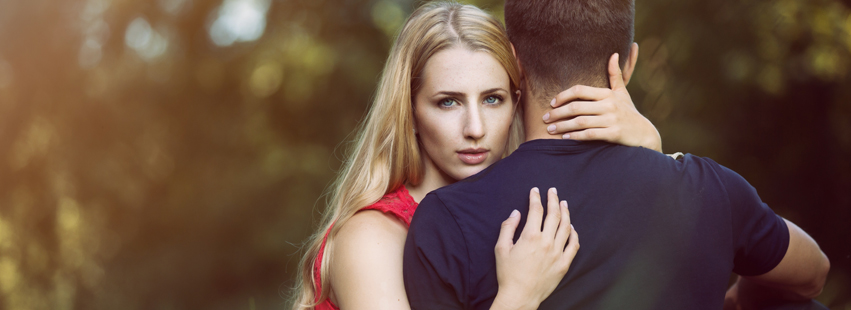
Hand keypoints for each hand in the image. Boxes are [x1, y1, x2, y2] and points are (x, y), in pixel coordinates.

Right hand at [491, 187, 578, 309]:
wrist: (520, 296)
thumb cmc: (508, 273)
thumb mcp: (501, 248)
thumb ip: (508, 228)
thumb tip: (516, 213)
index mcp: (530, 236)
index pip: (536, 210)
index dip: (536, 198)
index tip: (536, 191)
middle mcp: (546, 242)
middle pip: (554, 215)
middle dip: (553, 200)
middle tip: (553, 191)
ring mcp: (557, 253)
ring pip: (566, 227)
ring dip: (565, 213)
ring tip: (563, 204)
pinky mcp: (563, 264)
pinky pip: (573, 245)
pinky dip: (574, 234)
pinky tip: (571, 228)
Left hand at [542, 53, 662, 152]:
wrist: (644, 134)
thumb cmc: (629, 113)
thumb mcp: (622, 93)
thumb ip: (615, 75)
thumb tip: (614, 54)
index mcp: (607, 94)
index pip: (580, 90)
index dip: (563, 96)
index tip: (552, 103)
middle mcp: (609, 105)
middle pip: (576, 107)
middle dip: (557, 113)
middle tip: (545, 118)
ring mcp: (611, 120)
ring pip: (580, 122)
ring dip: (562, 126)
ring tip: (550, 130)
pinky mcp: (614, 134)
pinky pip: (590, 134)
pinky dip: (576, 136)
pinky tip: (565, 138)